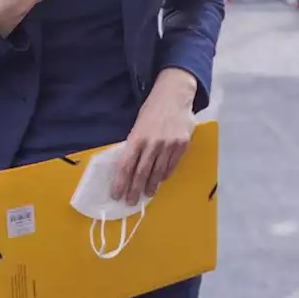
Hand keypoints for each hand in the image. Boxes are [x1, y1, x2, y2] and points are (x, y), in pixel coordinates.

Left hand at [112, 69, 197, 204]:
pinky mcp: (182, 145)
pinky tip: (160, 180)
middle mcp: (153, 143)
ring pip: (158, 173)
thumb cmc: (152, 110)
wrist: (175, 95)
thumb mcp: (138, 124)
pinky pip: (172, 166)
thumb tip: (128, 167)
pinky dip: (164, 175)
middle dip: (134, 190)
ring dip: (151, 186)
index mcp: (137, 137)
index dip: (120, 182)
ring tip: (146, 194)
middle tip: (130, 202)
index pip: (126, 165)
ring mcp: (169, 145)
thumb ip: (134, 144)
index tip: (116, 194)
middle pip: (141, 173)